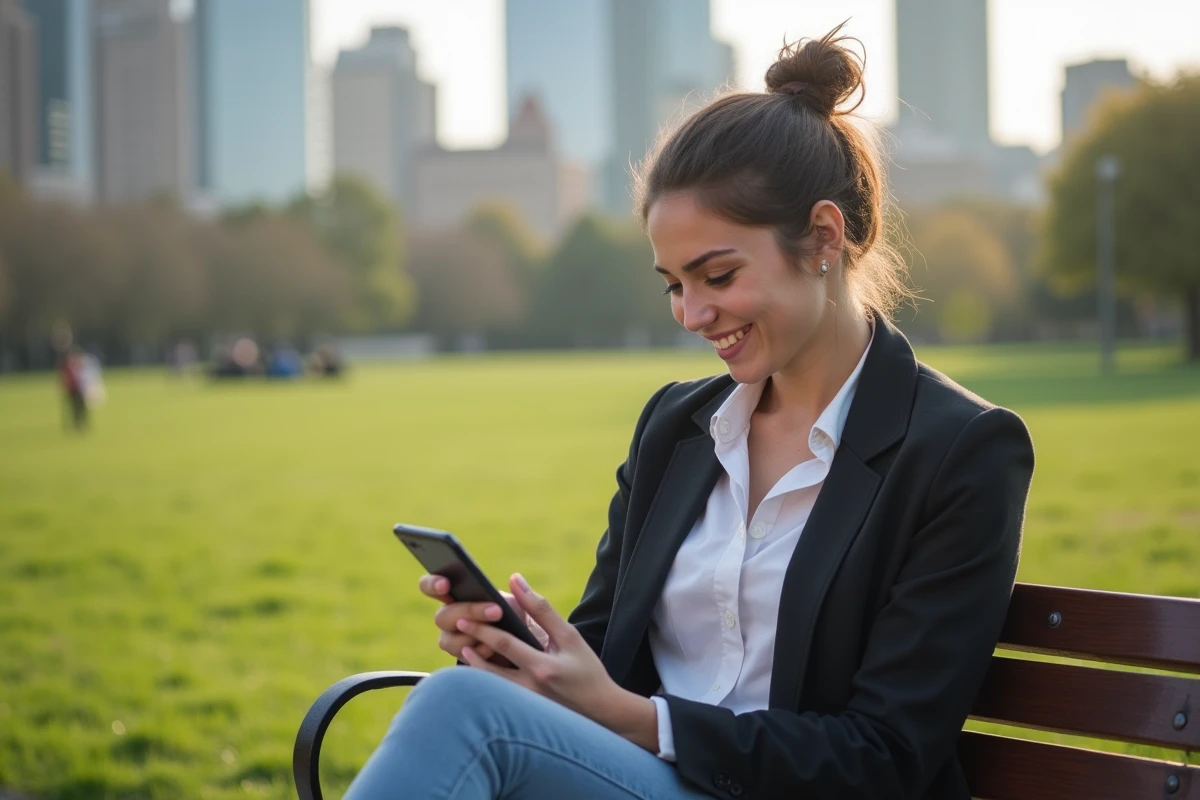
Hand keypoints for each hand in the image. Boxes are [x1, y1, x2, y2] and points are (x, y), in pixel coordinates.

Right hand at [418, 574, 546, 663]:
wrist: (526, 654)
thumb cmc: (521, 622)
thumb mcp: (524, 606)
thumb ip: (520, 594)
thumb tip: (515, 579)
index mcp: (457, 596)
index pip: (431, 586)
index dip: (432, 584)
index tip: (445, 584)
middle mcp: (450, 618)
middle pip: (442, 616)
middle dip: (469, 612)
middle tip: (496, 611)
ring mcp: (453, 641)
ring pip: (448, 641)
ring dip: (474, 636)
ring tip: (499, 633)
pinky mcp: (462, 661)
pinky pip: (463, 660)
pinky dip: (480, 655)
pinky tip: (495, 650)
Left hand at [457, 573, 657, 749]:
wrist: (600, 709)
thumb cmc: (587, 669)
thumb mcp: (569, 636)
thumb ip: (541, 609)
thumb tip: (516, 581)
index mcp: (542, 668)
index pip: (505, 645)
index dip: (483, 628)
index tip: (466, 615)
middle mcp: (529, 689)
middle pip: (489, 668)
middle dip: (472, 645)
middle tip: (459, 627)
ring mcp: (524, 704)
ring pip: (489, 686)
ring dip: (475, 666)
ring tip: (463, 647)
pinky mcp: (523, 711)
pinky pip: (498, 695)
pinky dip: (486, 681)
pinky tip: (480, 667)